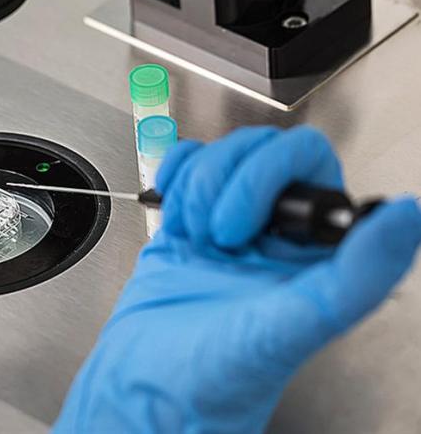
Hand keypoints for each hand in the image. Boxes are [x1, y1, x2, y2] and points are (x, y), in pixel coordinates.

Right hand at [55, 126, 420, 432]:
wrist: (142, 388)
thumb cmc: (214, 378)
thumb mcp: (289, 330)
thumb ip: (354, 278)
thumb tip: (406, 219)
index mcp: (315, 255)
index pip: (311, 165)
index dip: (272, 176)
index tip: (250, 225)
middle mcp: (276, 236)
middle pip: (263, 149)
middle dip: (226, 182)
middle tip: (217, 234)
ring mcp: (229, 226)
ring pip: (220, 154)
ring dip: (195, 189)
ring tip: (192, 236)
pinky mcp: (188, 224)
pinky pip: (185, 166)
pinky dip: (173, 179)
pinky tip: (174, 218)